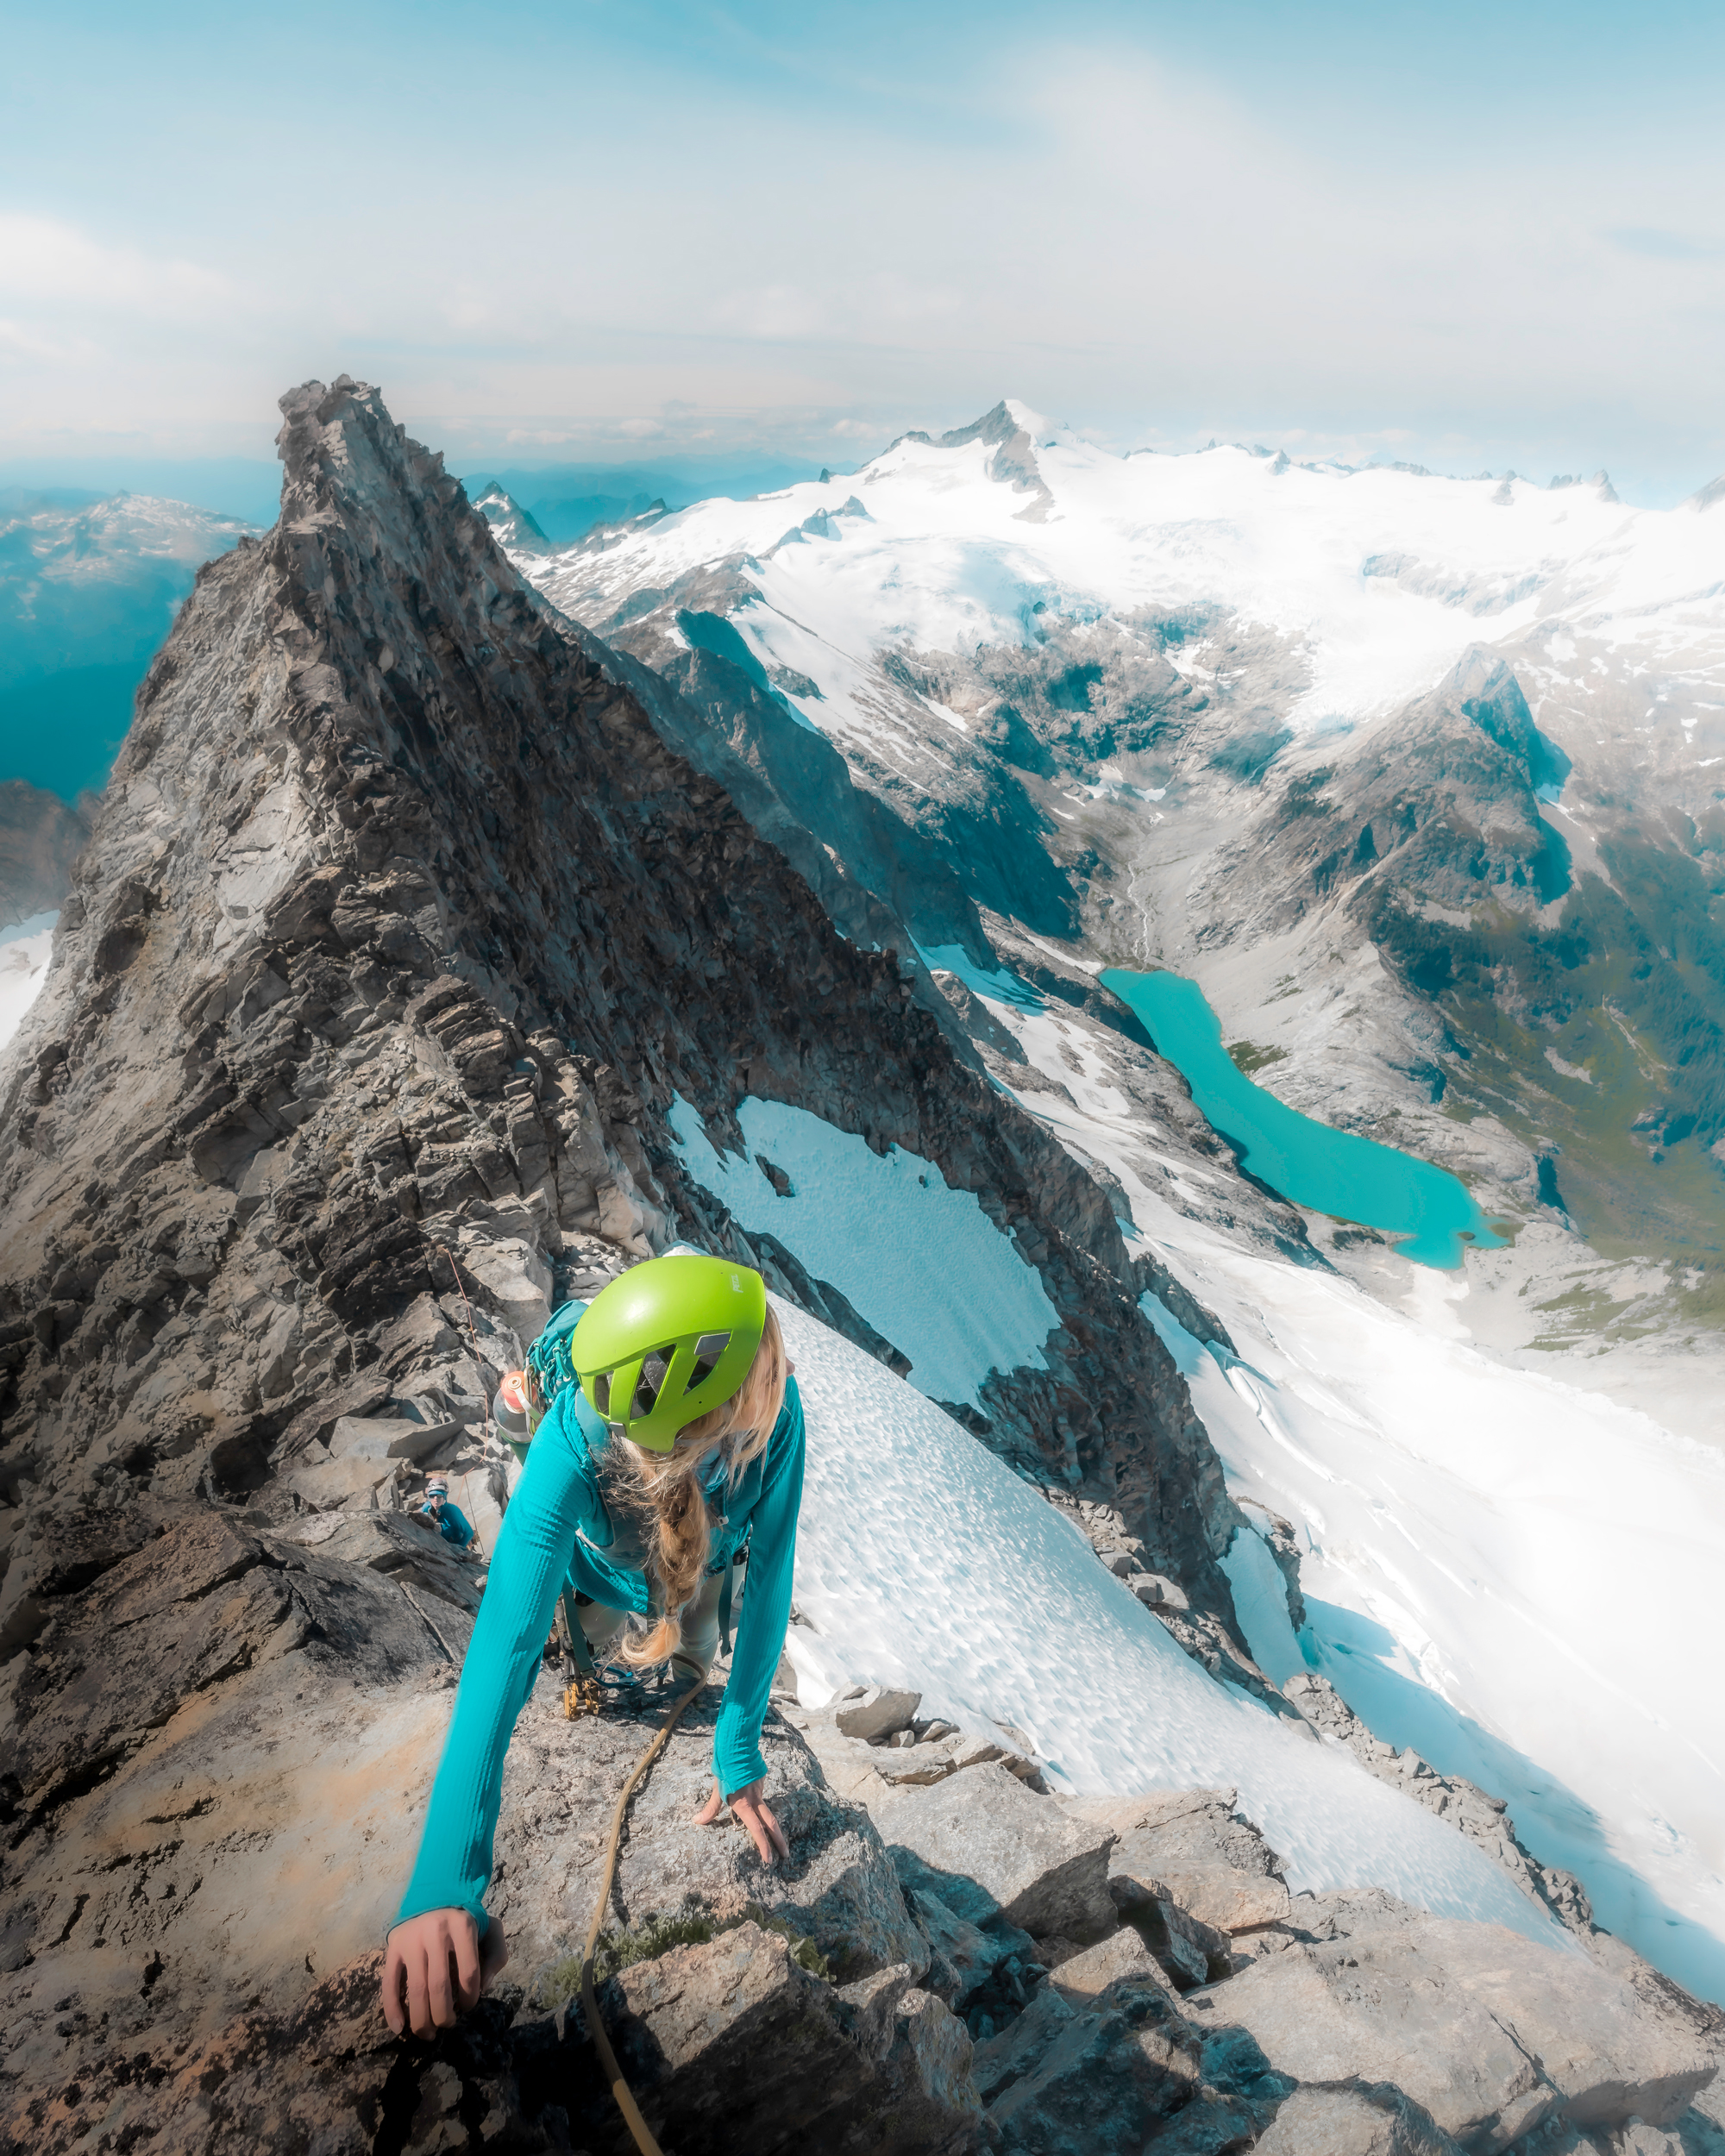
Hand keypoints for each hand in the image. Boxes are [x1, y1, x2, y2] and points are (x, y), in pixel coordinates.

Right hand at [381, 1908, 509, 2037]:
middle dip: (443, 2014)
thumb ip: (496, 1955)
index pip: (469, 1972)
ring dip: (421, 2019)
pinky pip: (389, 1982)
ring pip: (415, 1988)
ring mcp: (412, 1939)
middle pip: (439, 1985)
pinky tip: (399, 2028)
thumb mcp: (490, 1929)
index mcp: (463, 1926)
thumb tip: (485, 1986)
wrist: (433, 1896)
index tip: (468, 2007)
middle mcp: (436, 1931)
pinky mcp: (393, 1947)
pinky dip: (392, 2008)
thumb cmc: (464, 1922)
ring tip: (428, 2034)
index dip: (470, 1997)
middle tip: (447, 2025)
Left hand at [694, 1776, 789, 1865]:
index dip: (764, 1846)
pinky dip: (757, 1802)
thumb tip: (697, 1821)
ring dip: (769, 1823)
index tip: (769, 1860)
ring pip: (766, 1810)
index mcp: (744, 1805)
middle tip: (786, 1856)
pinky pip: (760, 1796)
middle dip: (779, 1841)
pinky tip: (747, 1793)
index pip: (757, 1830)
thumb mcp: (717, 1791)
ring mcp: (760, 1790)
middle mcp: (756, 1800)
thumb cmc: (725, 1771)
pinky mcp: (761, 1782)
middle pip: (771, 1824)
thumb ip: (711, 1809)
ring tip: (765, 1828)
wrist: (737, 1747)